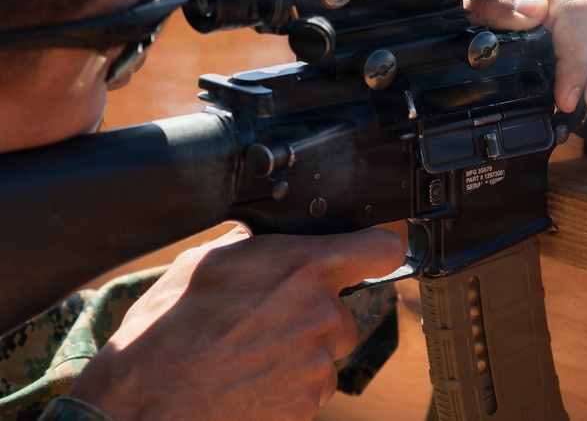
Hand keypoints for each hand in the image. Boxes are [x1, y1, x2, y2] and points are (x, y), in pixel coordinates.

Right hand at [70, 226, 404, 420]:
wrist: (144, 404)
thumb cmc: (167, 331)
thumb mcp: (208, 262)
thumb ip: (261, 248)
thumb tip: (278, 241)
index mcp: (305, 269)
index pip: (382, 248)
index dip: (377, 247)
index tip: (372, 252)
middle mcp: (323, 316)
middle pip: (343, 312)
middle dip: (314, 315)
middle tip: (264, 322)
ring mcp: (318, 367)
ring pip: (324, 354)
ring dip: (298, 354)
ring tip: (245, 356)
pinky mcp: (307, 407)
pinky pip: (308, 390)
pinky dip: (285, 388)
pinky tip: (247, 382)